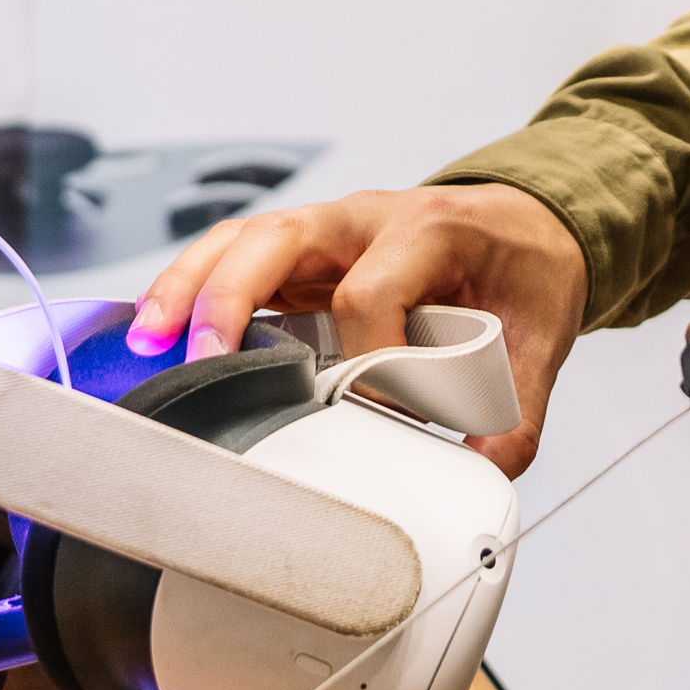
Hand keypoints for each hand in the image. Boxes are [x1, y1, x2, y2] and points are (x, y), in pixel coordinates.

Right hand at [125, 183, 589, 478]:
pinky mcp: (303, 253)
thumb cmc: (524, 268)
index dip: (364, 356)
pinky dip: (190, 287)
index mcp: (430, 231)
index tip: (373, 412)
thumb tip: (486, 470)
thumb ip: (517, 407)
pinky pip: (234, 255)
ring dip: (189, 287)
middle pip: (280, 239)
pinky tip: (157, 329)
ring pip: (241, 238)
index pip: (372, 289)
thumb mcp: (543, 334)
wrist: (527, 225)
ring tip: (147, 343)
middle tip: (201, 362)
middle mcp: (367, 219)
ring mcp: (327, 230)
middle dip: (233, 298)